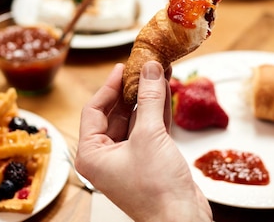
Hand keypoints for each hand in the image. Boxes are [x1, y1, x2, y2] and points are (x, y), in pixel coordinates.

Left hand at [76, 61, 212, 221]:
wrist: (182, 219)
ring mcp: (128, 157)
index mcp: (92, 154)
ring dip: (147, 96)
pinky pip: (149, 127)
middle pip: (115, 112)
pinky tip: (166, 89)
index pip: (94, 110)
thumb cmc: (156, 190)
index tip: (123, 67)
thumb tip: (149, 70)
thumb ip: (149, 99)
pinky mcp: (149, 158)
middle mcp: (106, 155)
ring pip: (135, 118)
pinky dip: (158, 110)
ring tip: (158, 71)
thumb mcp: (149, 136)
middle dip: (131, 88)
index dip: (109, 86)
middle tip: (143, 66)